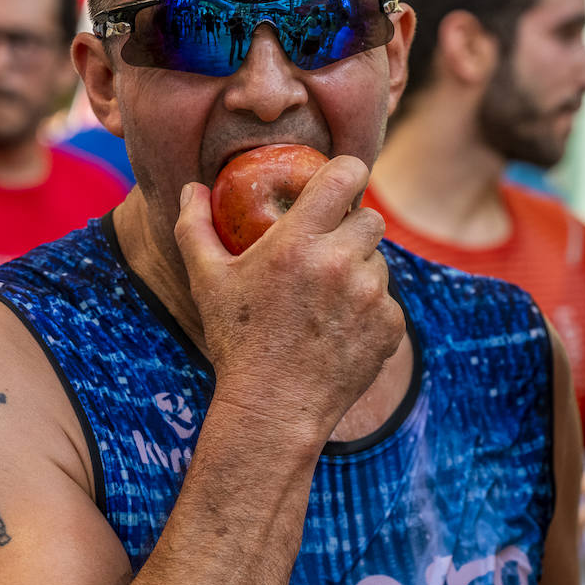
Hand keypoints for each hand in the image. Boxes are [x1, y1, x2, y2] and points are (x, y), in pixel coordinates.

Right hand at [174, 155, 404, 439]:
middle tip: (327, 252)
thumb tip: (194, 188)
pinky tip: (340, 331)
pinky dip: (371, 311)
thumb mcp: (207, 281)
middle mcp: (340, 262)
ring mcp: (371, 296)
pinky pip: (389, 301)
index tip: (340, 183)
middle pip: (371, 219)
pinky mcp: (391, 326)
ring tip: (326, 301)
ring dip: (360, 272)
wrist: (273, 411)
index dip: (348, 173)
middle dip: (352, 230)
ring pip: (380, 262)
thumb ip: (195, 227)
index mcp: (298, 242)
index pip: (346, 175)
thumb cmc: (237, 342)